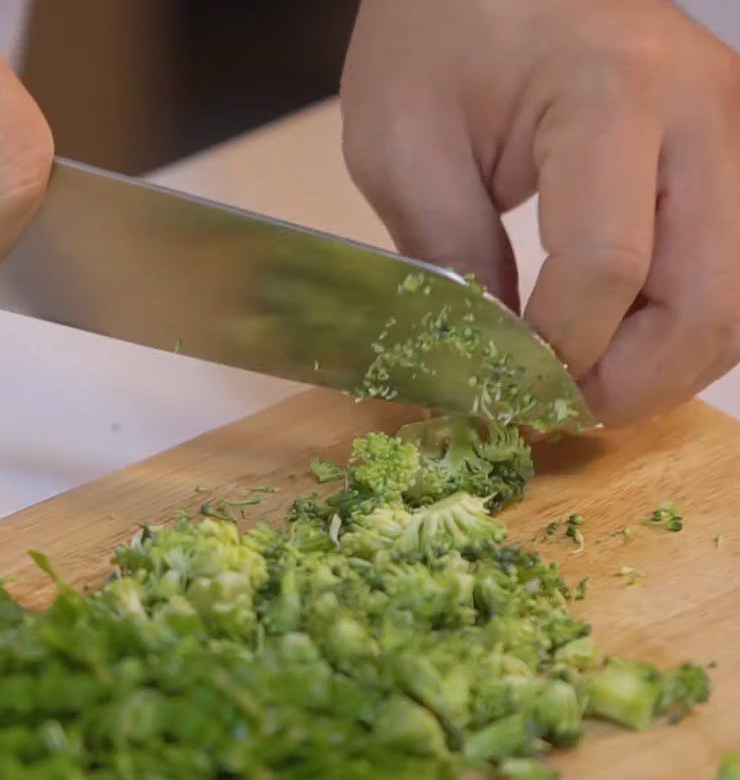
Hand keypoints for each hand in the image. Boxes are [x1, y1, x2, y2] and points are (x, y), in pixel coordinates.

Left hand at [341, 0, 739, 425]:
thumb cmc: (431, 38)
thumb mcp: (403, 147)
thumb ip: (451, 258)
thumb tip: (494, 360)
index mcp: (611, 94)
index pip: (606, 266)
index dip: (556, 352)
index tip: (502, 387)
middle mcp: (701, 112)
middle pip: (705, 299)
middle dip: (627, 385)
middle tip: (555, 410)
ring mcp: (728, 133)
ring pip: (735, 299)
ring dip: (663, 368)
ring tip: (585, 387)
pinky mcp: (724, 153)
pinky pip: (729, 273)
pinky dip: (680, 331)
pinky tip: (621, 345)